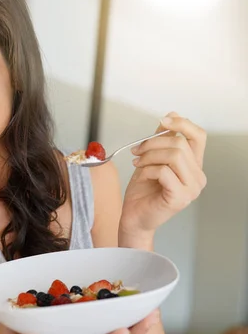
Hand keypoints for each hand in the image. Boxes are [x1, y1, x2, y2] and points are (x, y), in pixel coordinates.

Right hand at [0, 310, 160, 333]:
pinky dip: (118, 302)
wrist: (13, 332)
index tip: (121, 330)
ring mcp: (84, 325)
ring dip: (133, 316)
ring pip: (114, 324)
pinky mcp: (82, 311)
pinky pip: (104, 310)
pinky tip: (130, 291)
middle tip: (151, 316)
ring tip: (151, 304)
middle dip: (135, 331)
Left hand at [120, 112, 206, 239]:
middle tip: (136, 151)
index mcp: (194, 166)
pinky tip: (141, 176)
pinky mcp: (179, 197)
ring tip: (137, 164)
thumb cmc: (142, 192)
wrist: (133, 217)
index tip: (162, 120)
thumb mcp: (151, 160)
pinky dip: (147, 170)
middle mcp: (198, 177)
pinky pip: (163, 171)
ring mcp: (191, 189)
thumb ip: (162, 141)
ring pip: (173, 155)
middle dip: (152, 143)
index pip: (199, 136)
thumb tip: (171, 115)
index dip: (182, 124)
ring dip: (149, 156)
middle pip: (180, 144)